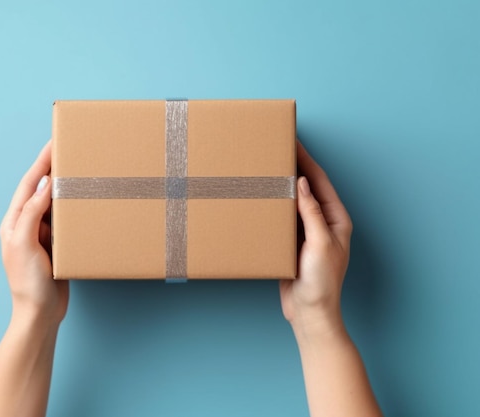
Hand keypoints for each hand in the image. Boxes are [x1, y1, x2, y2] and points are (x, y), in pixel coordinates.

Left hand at [0, 140, 68, 324]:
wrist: (40, 313)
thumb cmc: (28, 283)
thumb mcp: (25, 244)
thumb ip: (32, 213)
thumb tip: (43, 185)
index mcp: (14, 222)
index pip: (28, 185)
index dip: (41, 163)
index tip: (54, 143)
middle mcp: (26, 225)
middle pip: (40, 190)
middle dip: (52, 169)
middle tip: (70, 150)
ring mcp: (41, 235)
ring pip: (54, 203)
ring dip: (64, 187)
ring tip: (79, 170)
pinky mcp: (56, 245)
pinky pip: (65, 220)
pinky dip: (73, 208)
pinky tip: (83, 202)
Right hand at [280, 141, 352, 334]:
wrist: (310, 313)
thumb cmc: (322, 283)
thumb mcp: (320, 244)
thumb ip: (311, 212)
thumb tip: (302, 184)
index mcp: (335, 219)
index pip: (320, 182)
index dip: (307, 160)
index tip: (294, 142)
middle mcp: (322, 223)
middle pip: (307, 188)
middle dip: (294, 167)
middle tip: (277, 149)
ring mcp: (306, 233)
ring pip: (293, 202)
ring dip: (282, 186)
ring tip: (267, 167)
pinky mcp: (291, 243)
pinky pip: (283, 218)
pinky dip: (274, 206)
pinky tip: (263, 198)